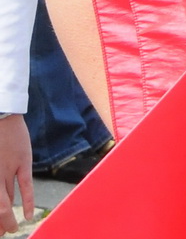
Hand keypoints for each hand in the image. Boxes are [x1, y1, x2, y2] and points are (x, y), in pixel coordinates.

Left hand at [0, 114, 31, 233]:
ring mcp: (6, 170)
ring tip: (10, 230)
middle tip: (2, 233)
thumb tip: (0, 196)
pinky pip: (25, 187)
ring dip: (7, 217)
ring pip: (7, 200)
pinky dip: (27, 202)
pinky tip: (28, 216)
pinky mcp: (22, 163)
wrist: (0, 114)